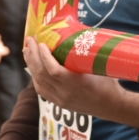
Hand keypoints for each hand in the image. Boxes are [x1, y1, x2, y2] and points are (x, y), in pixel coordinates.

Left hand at [23, 37, 138, 128]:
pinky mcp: (59, 103)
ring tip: (27, 51)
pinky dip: (35, 77)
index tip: (41, 43)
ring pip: (39, 82)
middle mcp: (65, 93)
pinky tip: (33, 68)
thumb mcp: (97, 67)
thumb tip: (76, 34)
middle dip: (33, 56)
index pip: (53, 70)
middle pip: (42, 74)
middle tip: (29, 41)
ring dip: (31, 65)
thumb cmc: (107, 83)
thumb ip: (84, 55)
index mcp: (76, 83)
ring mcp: (60, 99)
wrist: (111, 105)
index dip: (44, 56)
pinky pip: (41, 90)